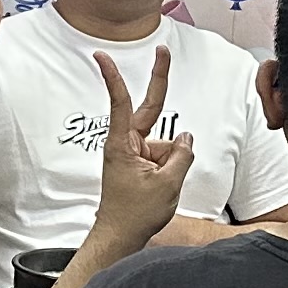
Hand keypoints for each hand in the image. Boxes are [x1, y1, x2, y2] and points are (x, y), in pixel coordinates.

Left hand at [86, 46, 195, 255]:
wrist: (120, 236)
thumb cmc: (134, 213)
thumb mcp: (167, 183)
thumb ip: (181, 154)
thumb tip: (186, 138)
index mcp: (122, 143)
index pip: (120, 102)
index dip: (113, 77)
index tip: (101, 55)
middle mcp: (127, 143)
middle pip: (152, 110)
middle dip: (160, 83)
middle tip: (164, 50)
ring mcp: (135, 152)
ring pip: (167, 143)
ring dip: (172, 162)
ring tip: (155, 188)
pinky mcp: (142, 163)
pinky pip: (167, 156)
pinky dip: (171, 169)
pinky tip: (162, 187)